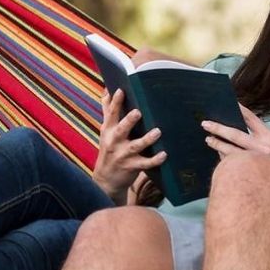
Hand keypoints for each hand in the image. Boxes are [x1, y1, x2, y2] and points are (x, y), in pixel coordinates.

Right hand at [92, 89, 166, 203]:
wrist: (106, 179)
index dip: (115, 102)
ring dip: (146, 139)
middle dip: (129, 121)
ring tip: (157, 131)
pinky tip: (164, 154)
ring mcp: (123, 155)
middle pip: (121, 129)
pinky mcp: (132, 167)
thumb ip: (107, 111)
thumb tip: (106, 90)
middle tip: (138, 112)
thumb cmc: (109, 149)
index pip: (111, 114)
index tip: (121, 90)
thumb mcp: (106, 130)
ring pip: (135, 146)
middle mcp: (114, 142)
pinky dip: (154, 160)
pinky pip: (145, 163)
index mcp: (108, 130)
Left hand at [202, 105, 269, 157]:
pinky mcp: (248, 173)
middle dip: (218, 128)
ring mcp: (254, 162)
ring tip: (209, 139)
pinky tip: (219, 153)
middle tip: (205, 124)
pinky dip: (224, 157)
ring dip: (217, 144)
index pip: (251, 118)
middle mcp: (262, 148)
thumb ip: (258, 134)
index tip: (227, 103)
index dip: (238, 109)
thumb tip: (236, 124)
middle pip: (235, 135)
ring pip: (230, 151)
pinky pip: (231, 163)